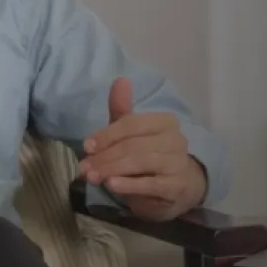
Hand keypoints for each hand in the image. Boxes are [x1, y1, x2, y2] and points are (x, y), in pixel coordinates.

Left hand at [77, 77, 206, 222]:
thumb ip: (123, 109)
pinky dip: (128, 185)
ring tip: (92, 177)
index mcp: (164, 121)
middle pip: (133, 144)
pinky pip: (150, 184)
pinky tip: (112, 185)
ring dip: (111, 169)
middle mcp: (175, 139)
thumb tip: (120, 80)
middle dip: (104, 156)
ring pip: (139, 162)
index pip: (131, 124)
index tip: (87, 147)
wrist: (182, 186)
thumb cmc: (152, 155)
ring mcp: (178, 163)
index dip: (106, 135)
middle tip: (84, 168)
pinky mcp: (177, 186)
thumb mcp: (134, 132)